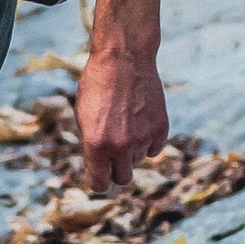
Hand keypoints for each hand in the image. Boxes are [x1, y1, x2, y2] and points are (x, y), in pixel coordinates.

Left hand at [77, 43, 166, 191]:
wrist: (124, 58)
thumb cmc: (98, 85)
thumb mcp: (84, 116)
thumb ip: (92, 145)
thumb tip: (100, 167)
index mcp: (96, 144)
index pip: (100, 184)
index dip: (99, 181)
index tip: (101, 176)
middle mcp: (120, 146)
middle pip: (123, 178)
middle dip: (117, 169)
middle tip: (114, 155)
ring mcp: (143, 138)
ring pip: (138, 160)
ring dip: (132, 150)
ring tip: (125, 123)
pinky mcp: (160, 129)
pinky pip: (154, 149)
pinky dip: (147, 141)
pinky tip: (140, 120)